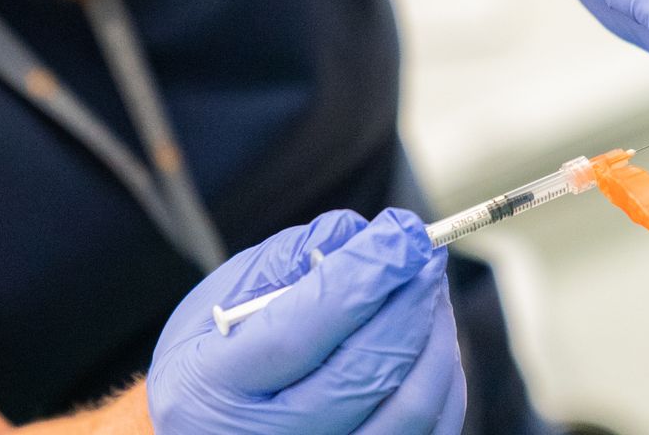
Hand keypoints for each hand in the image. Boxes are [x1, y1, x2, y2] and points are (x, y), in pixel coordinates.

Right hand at [148, 209, 463, 434]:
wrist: (207, 429)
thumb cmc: (211, 357)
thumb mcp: (217, 300)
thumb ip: (282, 261)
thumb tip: (357, 233)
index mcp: (214, 390)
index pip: (299, 331)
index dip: (361, 277)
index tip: (400, 232)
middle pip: (363, 371)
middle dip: (408, 301)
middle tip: (424, 252)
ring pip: (409, 408)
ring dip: (434, 336)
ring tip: (428, 289)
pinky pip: (428, 431)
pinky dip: (442, 379)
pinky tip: (430, 336)